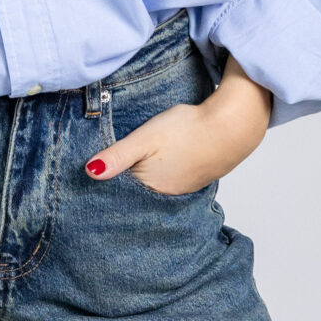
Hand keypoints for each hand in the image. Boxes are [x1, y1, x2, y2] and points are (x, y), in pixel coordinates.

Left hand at [86, 52, 273, 191]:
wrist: (231, 126)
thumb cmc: (187, 130)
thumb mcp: (145, 138)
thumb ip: (117, 155)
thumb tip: (89, 172)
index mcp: (150, 188)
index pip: (119, 191)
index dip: (108, 180)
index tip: (94, 172)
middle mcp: (166, 194)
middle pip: (136, 190)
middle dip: (124, 181)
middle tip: (112, 166)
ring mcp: (182, 187)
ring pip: (154, 184)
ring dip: (144, 175)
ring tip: (134, 163)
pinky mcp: (195, 178)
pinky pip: (171, 178)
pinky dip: (163, 171)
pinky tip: (162, 160)